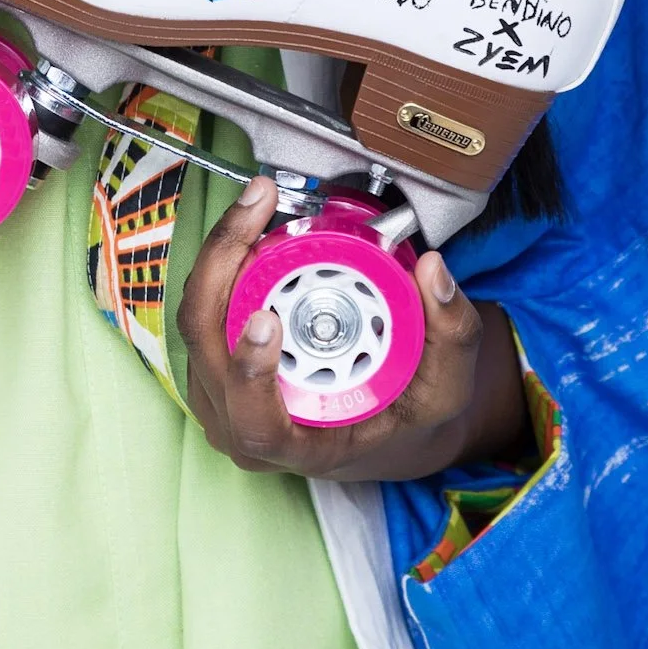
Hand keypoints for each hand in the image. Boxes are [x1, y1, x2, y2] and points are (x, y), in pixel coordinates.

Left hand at [177, 176, 525, 480]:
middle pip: (205, 342)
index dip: (249, 373)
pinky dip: (223, 258)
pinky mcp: (212, 357)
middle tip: (258, 208)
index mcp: (296, 446)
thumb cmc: (403, 412)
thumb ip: (451, 333)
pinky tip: (252, 222)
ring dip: (222, 251)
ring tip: (257, 202)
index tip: (267, 321)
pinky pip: (204, 302)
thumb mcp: (445, 387)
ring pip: (197, 314)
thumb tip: (432, 269)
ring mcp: (218, 390)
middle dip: (223, 265)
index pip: (255, 422)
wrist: (378, 422)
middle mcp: (242, 423)